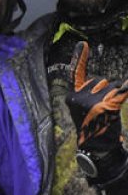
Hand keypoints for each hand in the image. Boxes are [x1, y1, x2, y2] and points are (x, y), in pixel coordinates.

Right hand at [67, 42, 127, 178]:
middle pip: (101, 80)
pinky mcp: (105, 105)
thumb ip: (90, 94)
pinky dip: (127, 89)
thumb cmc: (94, 129)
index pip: (76, 74)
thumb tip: (115, 83)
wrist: (98, 150)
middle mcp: (78, 96)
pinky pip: (122, 91)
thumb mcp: (86, 111)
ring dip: (117, 96)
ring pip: (113, 86)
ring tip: (111, 113)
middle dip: (107, 90)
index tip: (83, 44)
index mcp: (71, 97)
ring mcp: (91, 101)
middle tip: (105, 111)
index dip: (80, 58)